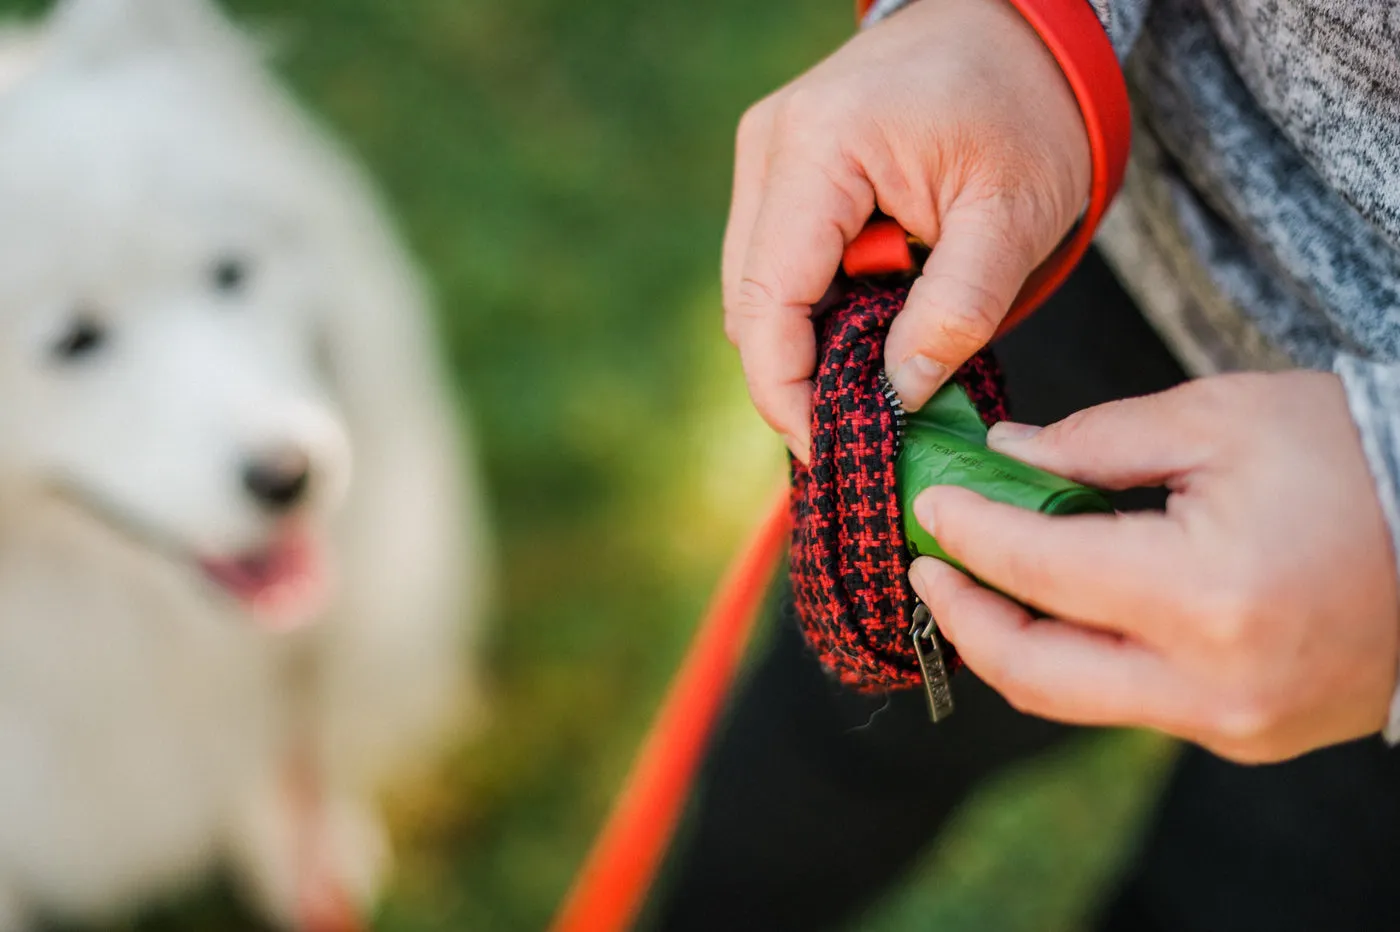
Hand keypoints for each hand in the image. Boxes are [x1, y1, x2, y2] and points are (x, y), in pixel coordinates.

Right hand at [723, 0, 1089, 461]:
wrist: (1018, 18)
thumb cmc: (1027, 104)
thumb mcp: (1014, 217)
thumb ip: (954, 315)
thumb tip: (896, 398)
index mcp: (820, 150)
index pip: (767, 303)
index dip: (786, 391)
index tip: (831, 447)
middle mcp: (771, 146)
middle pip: (749, 303)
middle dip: (801, 371)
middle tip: (874, 414)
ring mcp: (767, 151)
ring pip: (757, 287)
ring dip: (811, 337)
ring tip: (886, 355)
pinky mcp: (780, 162)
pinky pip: (777, 259)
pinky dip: (818, 302)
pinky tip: (874, 311)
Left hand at [908, 372, 1399, 762]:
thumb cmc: (1354, 459)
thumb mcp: (1220, 419)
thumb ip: (1093, 444)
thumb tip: (1003, 460)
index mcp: (1204, 594)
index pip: (1036, 568)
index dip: (966, 533)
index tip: (928, 503)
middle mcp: (1211, 683)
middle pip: (1031, 669)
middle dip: (961, 615)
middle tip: (926, 565)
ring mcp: (1232, 724)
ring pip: (1074, 697)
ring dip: (1013, 641)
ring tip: (978, 582)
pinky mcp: (1246, 735)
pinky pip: (1130, 702)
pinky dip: (1080, 656)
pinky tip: (1060, 607)